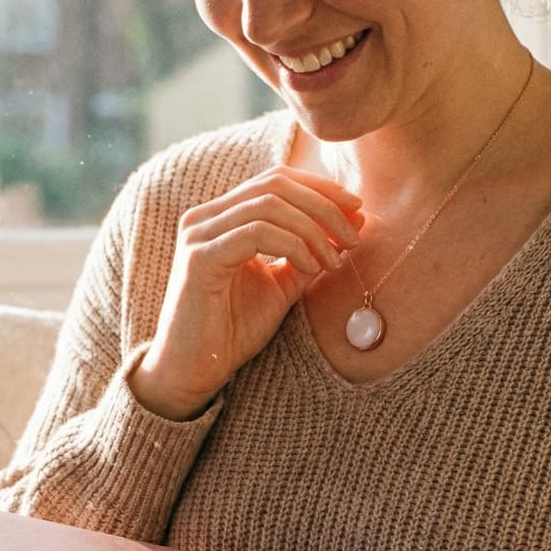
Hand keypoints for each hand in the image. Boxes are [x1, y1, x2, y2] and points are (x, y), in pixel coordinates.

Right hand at [129, 166, 361, 419]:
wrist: (194, 370)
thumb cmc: (232, 329)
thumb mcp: (282, 285)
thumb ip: (310, 252)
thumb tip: (354, 219)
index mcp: (221, 217)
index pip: (276, 180)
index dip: (320, 188)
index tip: (357, 210)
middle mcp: (205, 217)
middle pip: (275, 185)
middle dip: (324, 206)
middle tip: (354, 236)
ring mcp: (199, 234)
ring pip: (269, 205)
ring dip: (313, 230)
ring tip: (333, 260)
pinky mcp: (200, 257)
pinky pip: (257, 233)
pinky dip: (293, 246)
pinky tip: (310, 269)